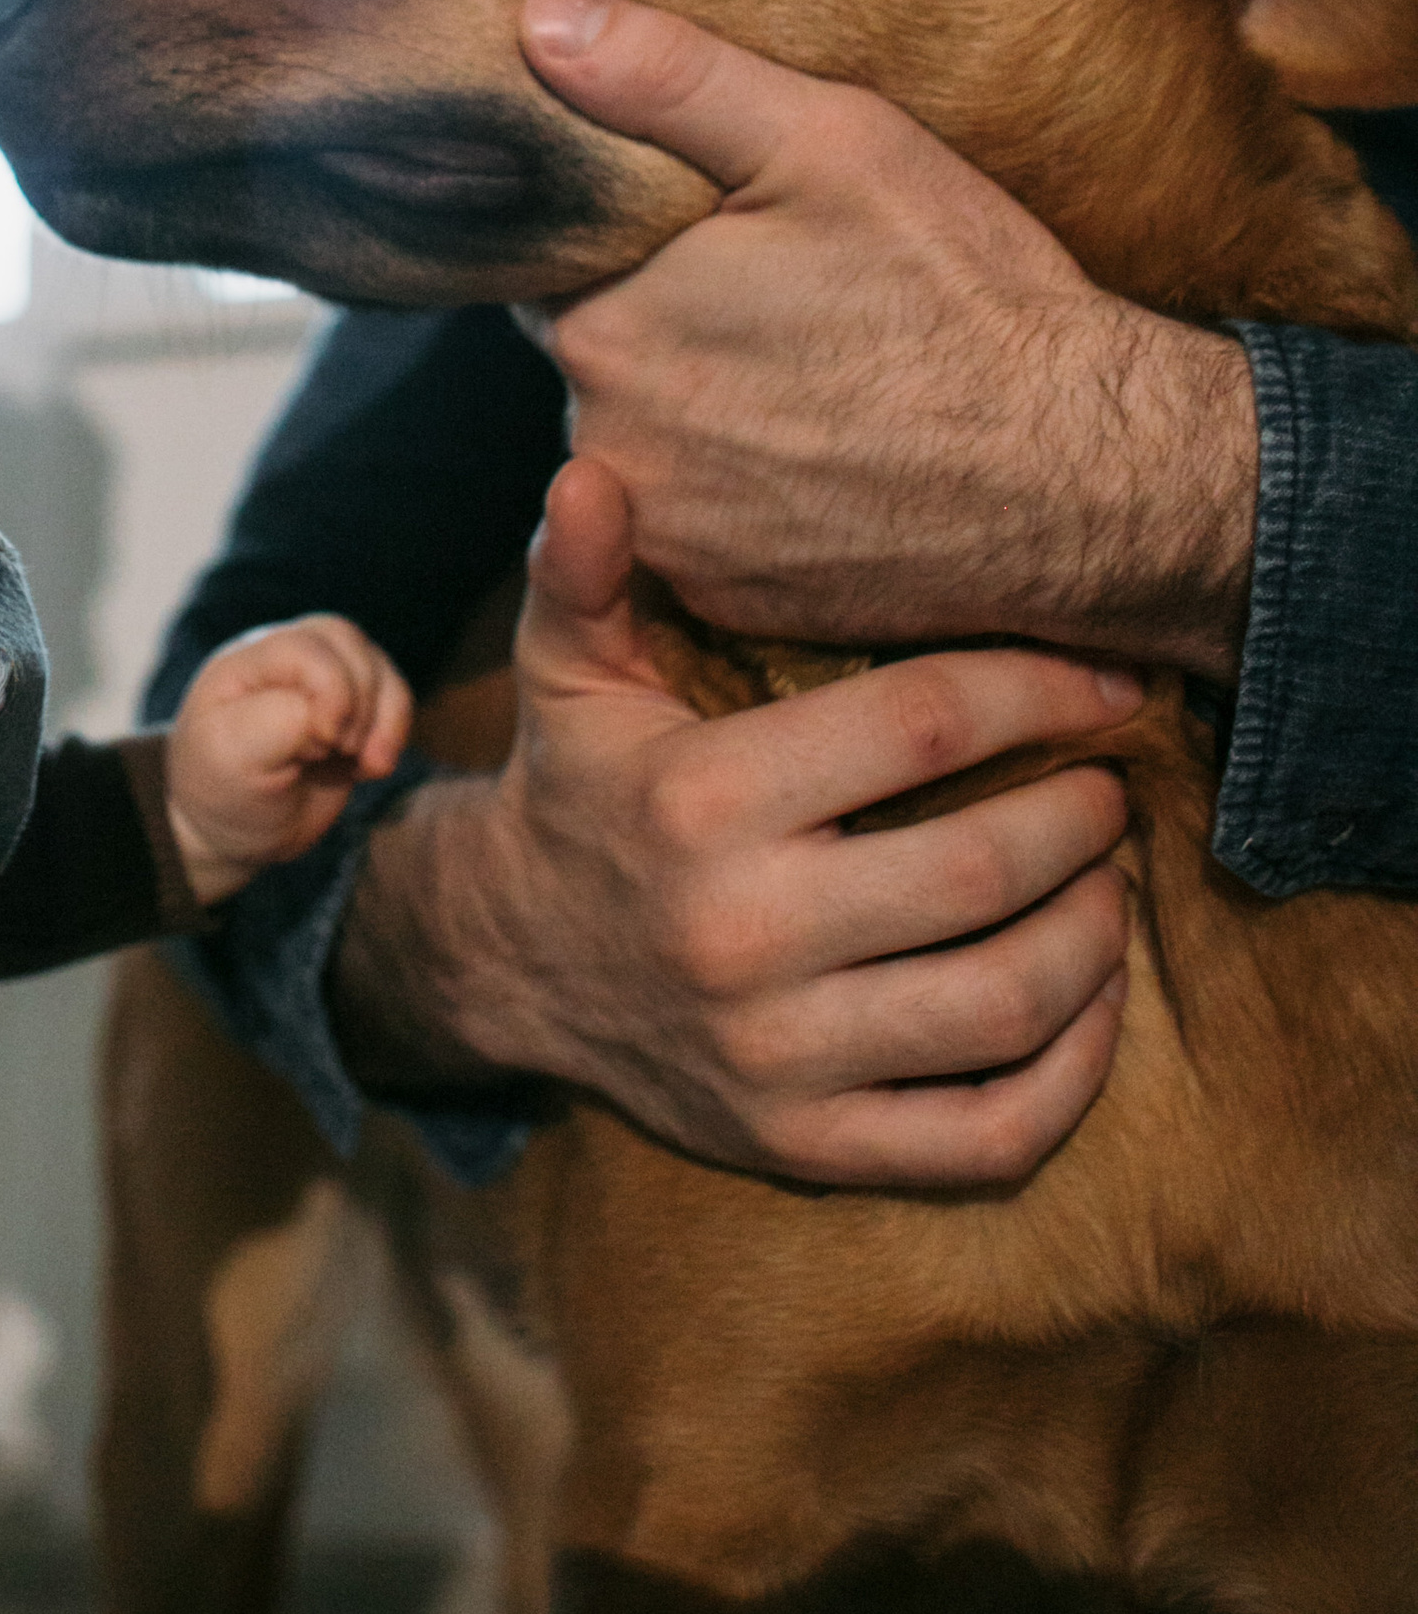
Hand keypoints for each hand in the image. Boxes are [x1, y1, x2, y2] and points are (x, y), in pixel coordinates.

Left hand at [165, 617, 413, 904]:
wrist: (236, 829)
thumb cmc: (223, 790)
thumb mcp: (233, 758)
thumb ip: (281, 721)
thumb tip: (334, 711)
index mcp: (246, 663)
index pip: (304, 648)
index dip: (330, 690)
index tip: (323, 745)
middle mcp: (284, 659)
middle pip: (346, 643)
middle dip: (359, 701)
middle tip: (342, 752)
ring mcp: (320, 679)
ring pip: (375, 664)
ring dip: (386, 716)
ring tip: (371, 765)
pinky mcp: (351, 707)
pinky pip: (392, 696)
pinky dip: (394, 730)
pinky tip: (371, 767)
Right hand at [333, 455, 1139, 1185]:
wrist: (503, 964)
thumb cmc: (578, 789)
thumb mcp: (570, 672)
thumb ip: (587, 570)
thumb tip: (593, 468)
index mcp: (701, 801)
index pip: (918, 728)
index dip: (1036, 693)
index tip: (1105, 680)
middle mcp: (742, 934)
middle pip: (983, 870)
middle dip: (1083, 818)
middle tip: (1110, 785)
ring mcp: (778, 1055)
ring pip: (1001, 1005)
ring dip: (1094, 937)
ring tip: (1109, 880)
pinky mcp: (805, 1146)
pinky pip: (985, 1135)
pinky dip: (1071, 1075)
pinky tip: (1092, 1005)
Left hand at [520, 0, 1256, 674]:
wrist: (1087, 475)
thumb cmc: (961, 294)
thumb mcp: (828, 140)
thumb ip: (667, 76)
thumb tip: (539, 21)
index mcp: (606, 325)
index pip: (547, 264)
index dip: (619, 240)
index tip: (697, 233)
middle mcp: (607, 444)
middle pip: (593, 357)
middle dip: (657, 323)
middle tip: (777, 301)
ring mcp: (665, 537)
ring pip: (643, 444)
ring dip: (694, 412)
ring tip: (811, 377)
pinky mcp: (722, 600)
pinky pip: (696, 529)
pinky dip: (739, 493)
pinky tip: (824, 456)